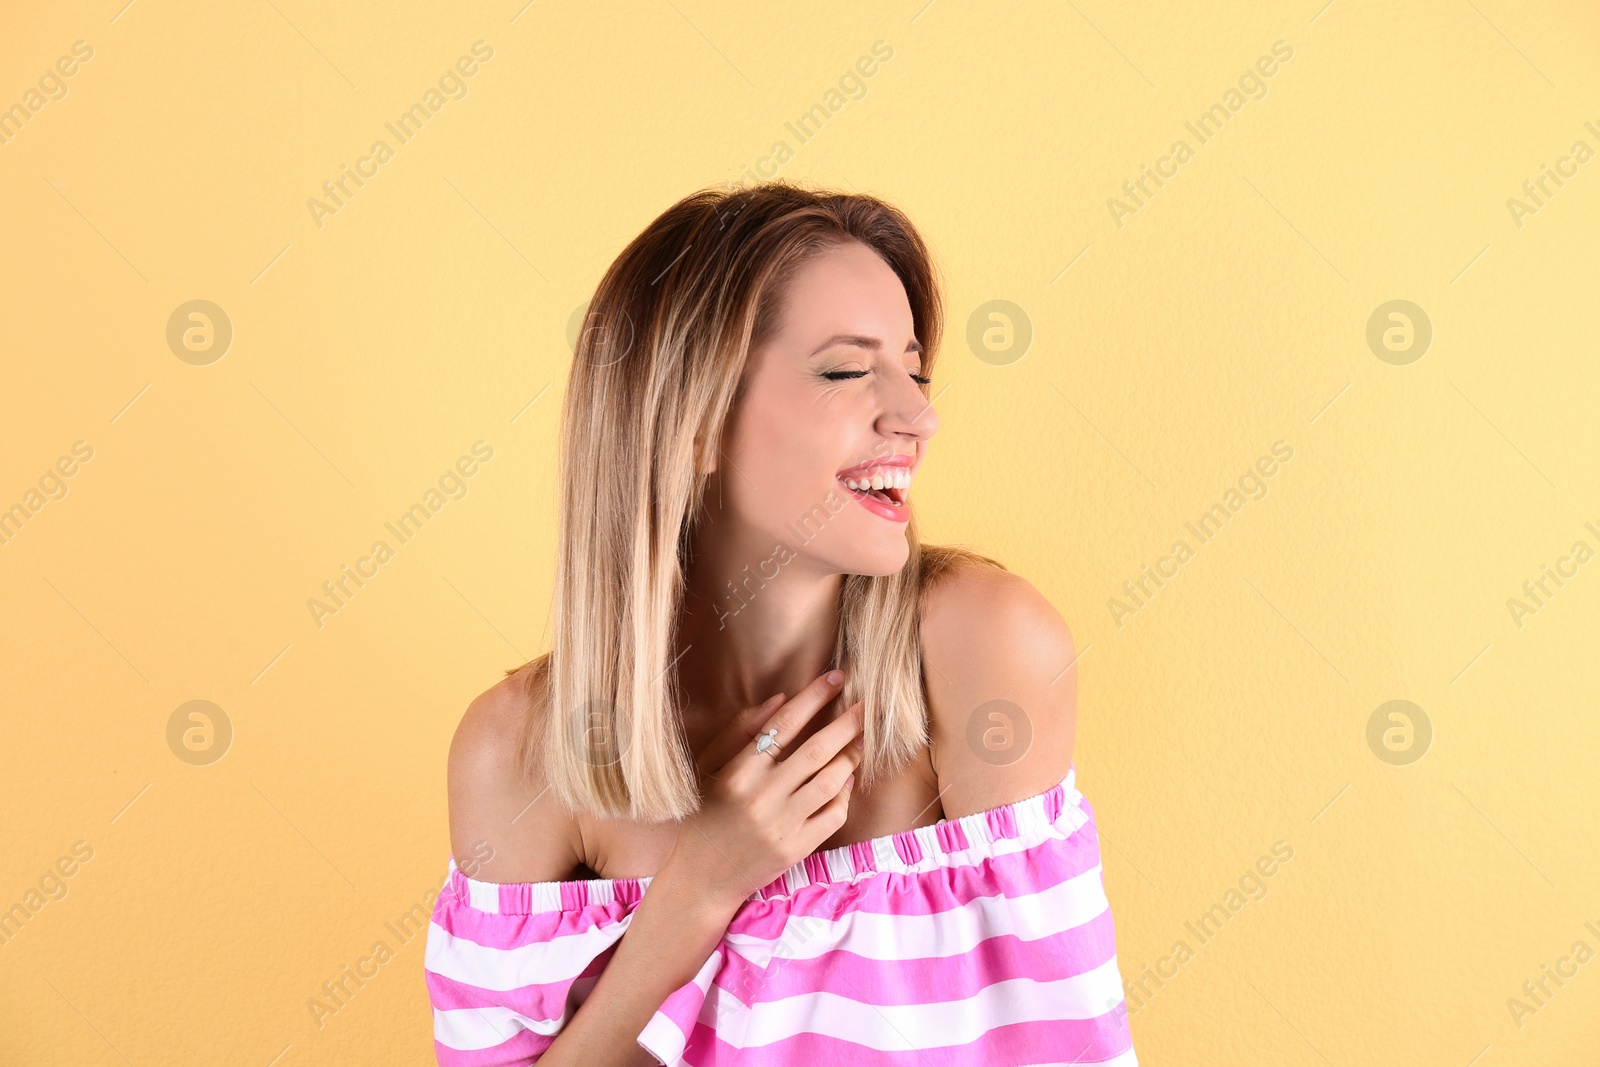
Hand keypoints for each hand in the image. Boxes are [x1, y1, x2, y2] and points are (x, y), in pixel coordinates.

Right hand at [665, 670, 865, 913]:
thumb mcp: (707, 767)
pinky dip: (845, 793)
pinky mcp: (796, 849)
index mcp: (738, 771)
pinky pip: (833, 815)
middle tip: (866, 705)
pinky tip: (848, 778)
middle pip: (816, 750)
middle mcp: (761, 796)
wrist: (702, 877)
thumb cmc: (705, 814)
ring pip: (830, 781)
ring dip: (851, 755)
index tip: (836, 678)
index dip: (814, 697)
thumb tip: (780, 699)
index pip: (785, 723)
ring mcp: (781, 824)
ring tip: (861, 739)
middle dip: (847, 722)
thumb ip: (739, 731)